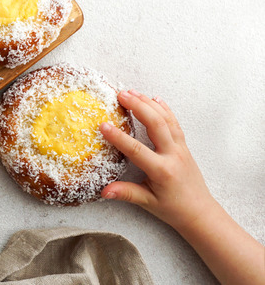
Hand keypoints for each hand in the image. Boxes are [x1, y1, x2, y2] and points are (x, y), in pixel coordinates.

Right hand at [99, 89, 215, 231]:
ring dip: (149, 103)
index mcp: (162, 171)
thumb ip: (126, 193)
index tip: (104, 125)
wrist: (200, 212)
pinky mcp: (184, 146)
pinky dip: (164, 109)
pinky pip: (174, 123)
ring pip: (166, 119)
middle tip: (121, 95)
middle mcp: (173, 155)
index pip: (137, 150)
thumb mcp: (147, 202)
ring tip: (132, 92)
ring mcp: (181, 148)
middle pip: (156, 124)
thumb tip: (104, 191)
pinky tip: (155, 99)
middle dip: (138, 107)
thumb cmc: (174, 208)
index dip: (119, 137)